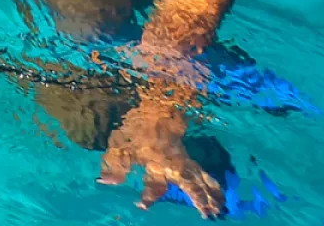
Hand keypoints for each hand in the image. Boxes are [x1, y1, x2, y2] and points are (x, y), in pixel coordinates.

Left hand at [99, 101, 223, 217]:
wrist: (152, 107)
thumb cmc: (134, 129)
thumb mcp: (120, 146)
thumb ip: (115, 166)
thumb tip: (103, 182)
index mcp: (157, 163)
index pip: (153, 185)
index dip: (147, 197)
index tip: (141, 205)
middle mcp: (174, 164)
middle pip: (190, 184)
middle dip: (199, 200)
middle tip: (207, 215)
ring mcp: (184, 161)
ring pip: (201, 179)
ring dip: (211, 194)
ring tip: (220, 210)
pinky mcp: (188, 158)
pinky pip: (204, 173)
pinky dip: (214, 185)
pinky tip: (220, 195)